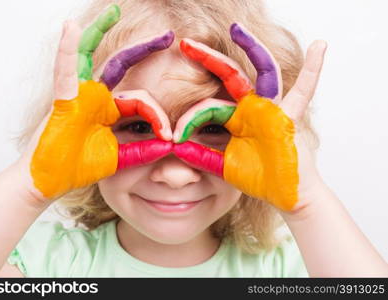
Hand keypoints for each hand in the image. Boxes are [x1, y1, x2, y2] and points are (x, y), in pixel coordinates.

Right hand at [16, 5, 174, 203]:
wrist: (51, 180)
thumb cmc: (79, 168)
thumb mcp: (120, 158)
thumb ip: (143, 150)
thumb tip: (171, 145)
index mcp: (111, 110)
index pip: (143, 100)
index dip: (160, 116)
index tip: (171, 136)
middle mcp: (97, 96)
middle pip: (121, 65)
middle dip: (144, 49)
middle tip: (168, 35)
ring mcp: (79, 94)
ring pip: (89, 55)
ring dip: (99, 32)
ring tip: (114, 11)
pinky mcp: (64, 99)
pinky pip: (66, 71)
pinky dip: (68, 51)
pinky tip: (71, 28)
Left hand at [173, 23, 326, 211]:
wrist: (285, 195)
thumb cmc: (259, 179)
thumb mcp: (224, 166)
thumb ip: (202, 156)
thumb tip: (174, 148)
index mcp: (235, 118)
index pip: (207, 108)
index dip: (189, 120)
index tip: (173, 138)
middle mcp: (252, 108)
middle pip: (229, 75)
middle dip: (208, 58)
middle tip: (185, 43)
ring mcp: (272, 109)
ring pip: (262, 72)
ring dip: (252, 48)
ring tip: (236, 28)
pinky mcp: (288, 117)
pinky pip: (303, 91)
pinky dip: (313, 70)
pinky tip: (319, 47)